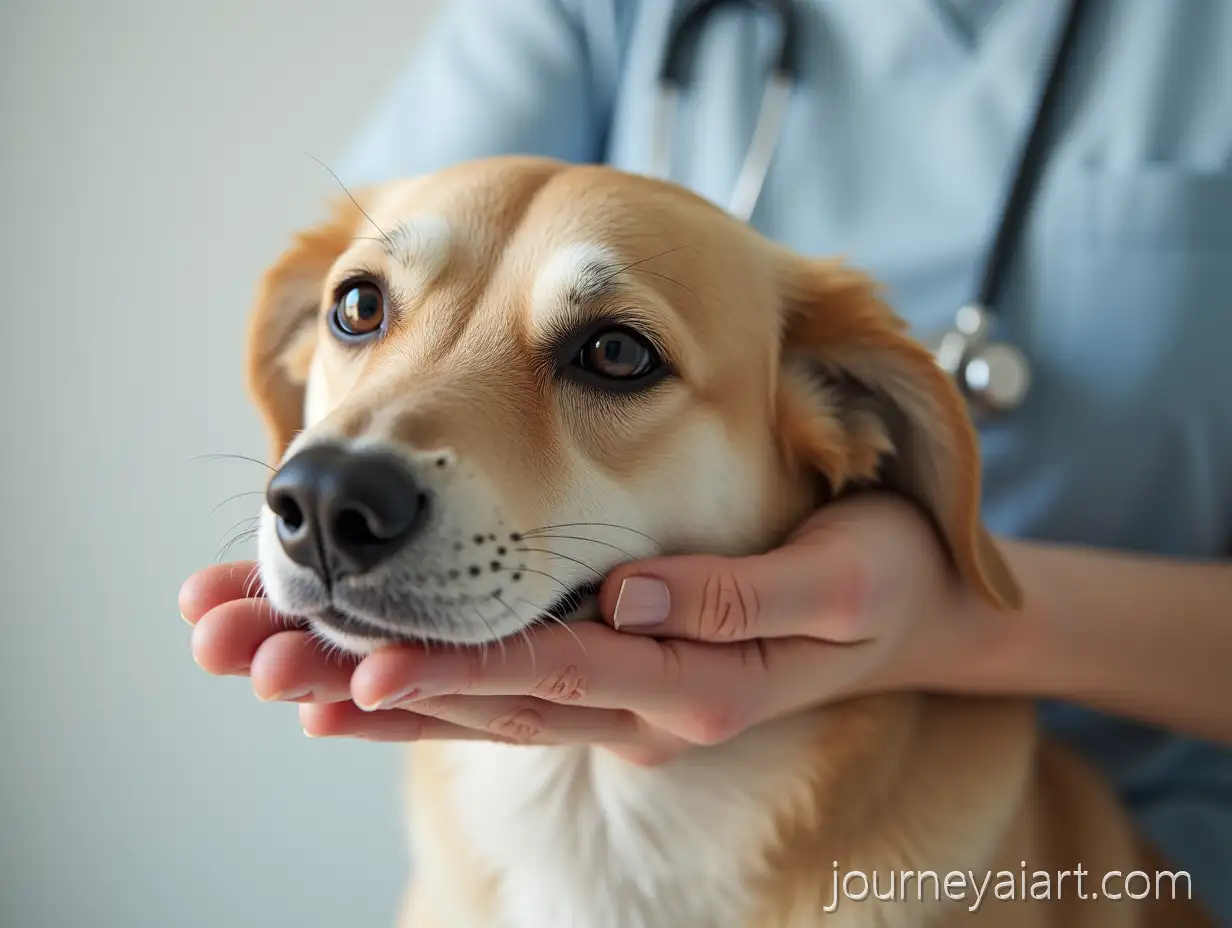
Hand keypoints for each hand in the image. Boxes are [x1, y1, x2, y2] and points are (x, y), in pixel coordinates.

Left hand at [181, 494, 992, 764]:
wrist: (900, 611)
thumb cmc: (874, 576)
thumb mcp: (836, 580)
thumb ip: (740, 597)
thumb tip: (635, 599)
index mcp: (692, 682)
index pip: (553, 675)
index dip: (456, 672)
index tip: (358, 666)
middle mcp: (636, 703)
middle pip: (484, 695)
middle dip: (364, 677)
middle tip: (254, 659)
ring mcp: (611, 692)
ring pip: (470, 695)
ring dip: (358, 679)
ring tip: (254, 662)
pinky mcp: (598, 670)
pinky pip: (494, 683)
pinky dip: (410, 682)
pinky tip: (333, 679)